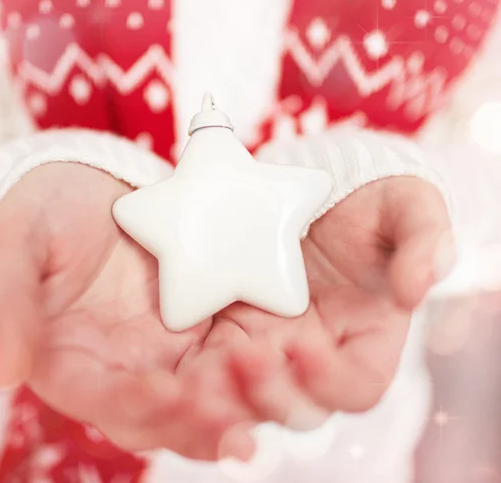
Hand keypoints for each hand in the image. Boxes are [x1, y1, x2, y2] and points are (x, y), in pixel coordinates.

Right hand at [0, 163, 257, 459]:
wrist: (92, 178)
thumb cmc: (44, 209)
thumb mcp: (14, 243)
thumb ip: (8, 303)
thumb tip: (2, 374)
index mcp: (73, 361)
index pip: (104, 403)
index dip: (134, 406)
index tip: (166, 395)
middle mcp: (126, 367)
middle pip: (166, 418)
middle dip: (200, 425)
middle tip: (237, 426)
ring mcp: (170, 348)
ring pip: (210, 396)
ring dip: (241, 404)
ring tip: (273, 392)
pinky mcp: (206, 323)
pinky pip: (238, 355)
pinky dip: (260, 365)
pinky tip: (292, 356)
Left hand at [203, 177, 453, 422]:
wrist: (318, 187)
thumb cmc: (370, 200)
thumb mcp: (405, 207)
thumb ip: (424, 241)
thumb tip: (419, 287)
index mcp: (363, 339)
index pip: (356, 386)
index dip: (332, 379)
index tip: (305, 346)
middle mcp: (313, 353)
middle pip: (292, 404)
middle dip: (267, 392)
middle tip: (243, 356)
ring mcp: (266, 342)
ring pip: (242, 394)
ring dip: (221, 393)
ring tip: (197, 372)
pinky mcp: (225, 327)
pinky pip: (204, 363)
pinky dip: (190, 371)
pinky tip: (168, 354)